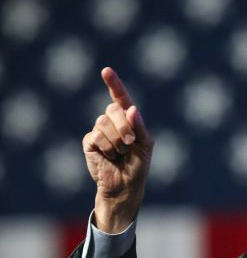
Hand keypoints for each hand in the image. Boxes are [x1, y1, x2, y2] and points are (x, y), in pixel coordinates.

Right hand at [83, 67, 153, 232]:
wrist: (125, 186)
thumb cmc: (138, 165)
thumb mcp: (145, 145)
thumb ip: (139, 126)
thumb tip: (131, 108)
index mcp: (128, 119)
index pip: (120, 98)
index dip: (114, 84)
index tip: (106, 71)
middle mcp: (112, 122)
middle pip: (113, 109)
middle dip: (125, 126)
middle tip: (131, 143)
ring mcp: (99, 131)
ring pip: (103, 122)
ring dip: (117, 141)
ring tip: (120, 153)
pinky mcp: (89, 142)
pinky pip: (96, 136)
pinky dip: (107, 148)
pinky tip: (110, 157)